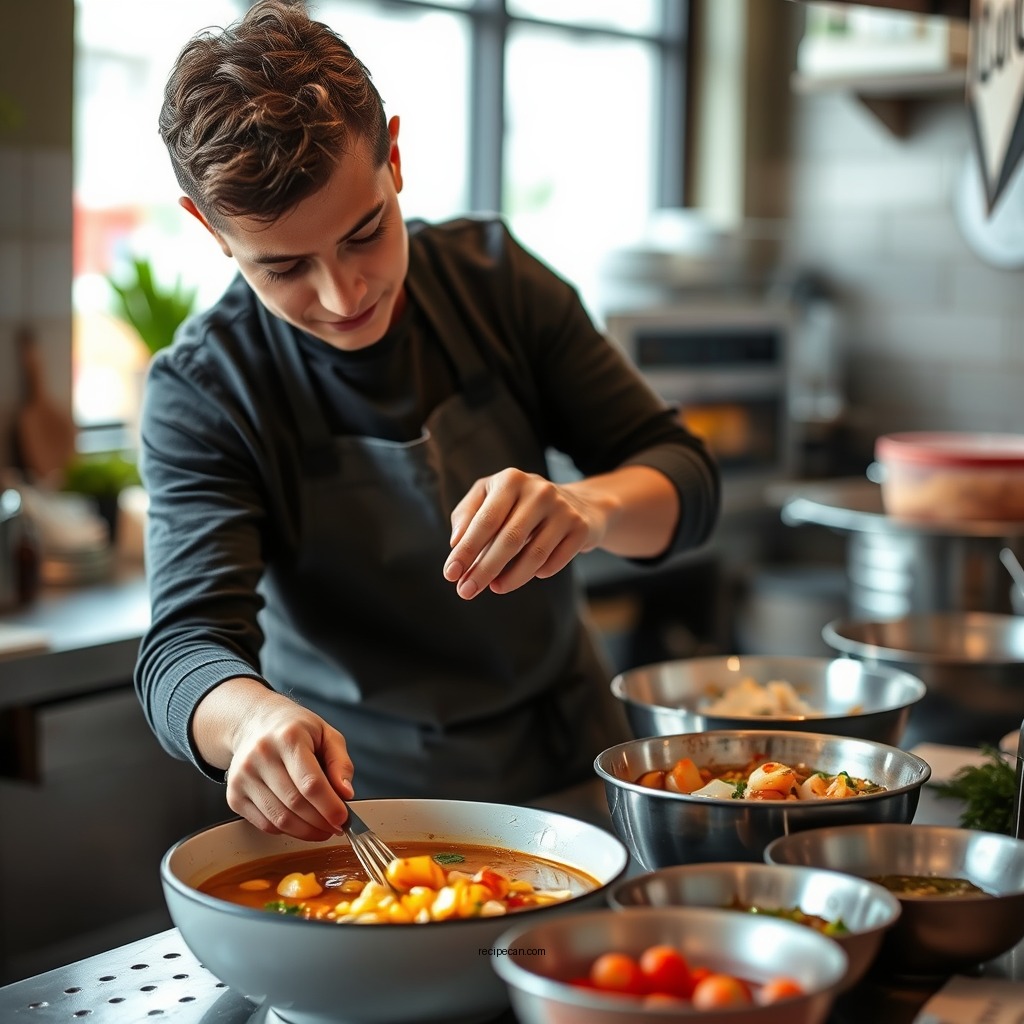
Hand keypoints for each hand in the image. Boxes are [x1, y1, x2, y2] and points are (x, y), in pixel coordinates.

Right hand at [222, 690, 355, 840]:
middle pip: (295, 803)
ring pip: (280, 819)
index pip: (311, 783)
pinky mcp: (234, 795)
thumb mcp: (326, 734)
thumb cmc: (294, 730)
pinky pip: (264, 824)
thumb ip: (340, 763)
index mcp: (289, 737)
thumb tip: (345, 793)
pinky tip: (300, 824)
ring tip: (322, 829)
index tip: (343, 819)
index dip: (329, 806)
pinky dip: (286, 830)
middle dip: (321, 822)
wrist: (255, 724)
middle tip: (336, 826)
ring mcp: (244, 777)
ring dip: (306, 831)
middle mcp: (262, 755)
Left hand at [443, 467, 606, 599]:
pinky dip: (538, 574)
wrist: (579, 503)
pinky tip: (529, 575)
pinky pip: (555, 562)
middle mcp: (539, 490)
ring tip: (495, 588)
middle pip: (509, 539)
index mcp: (511, 480)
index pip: (485, 520)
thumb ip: (467, 516)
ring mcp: (563, 509)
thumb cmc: (521, 504)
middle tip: (466, 591)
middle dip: (484, 569)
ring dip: (511, 578)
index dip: (466, 550)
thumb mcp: (490, 497)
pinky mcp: (581, 528)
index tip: (451, 574)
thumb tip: (456, 544)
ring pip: (534, 555)